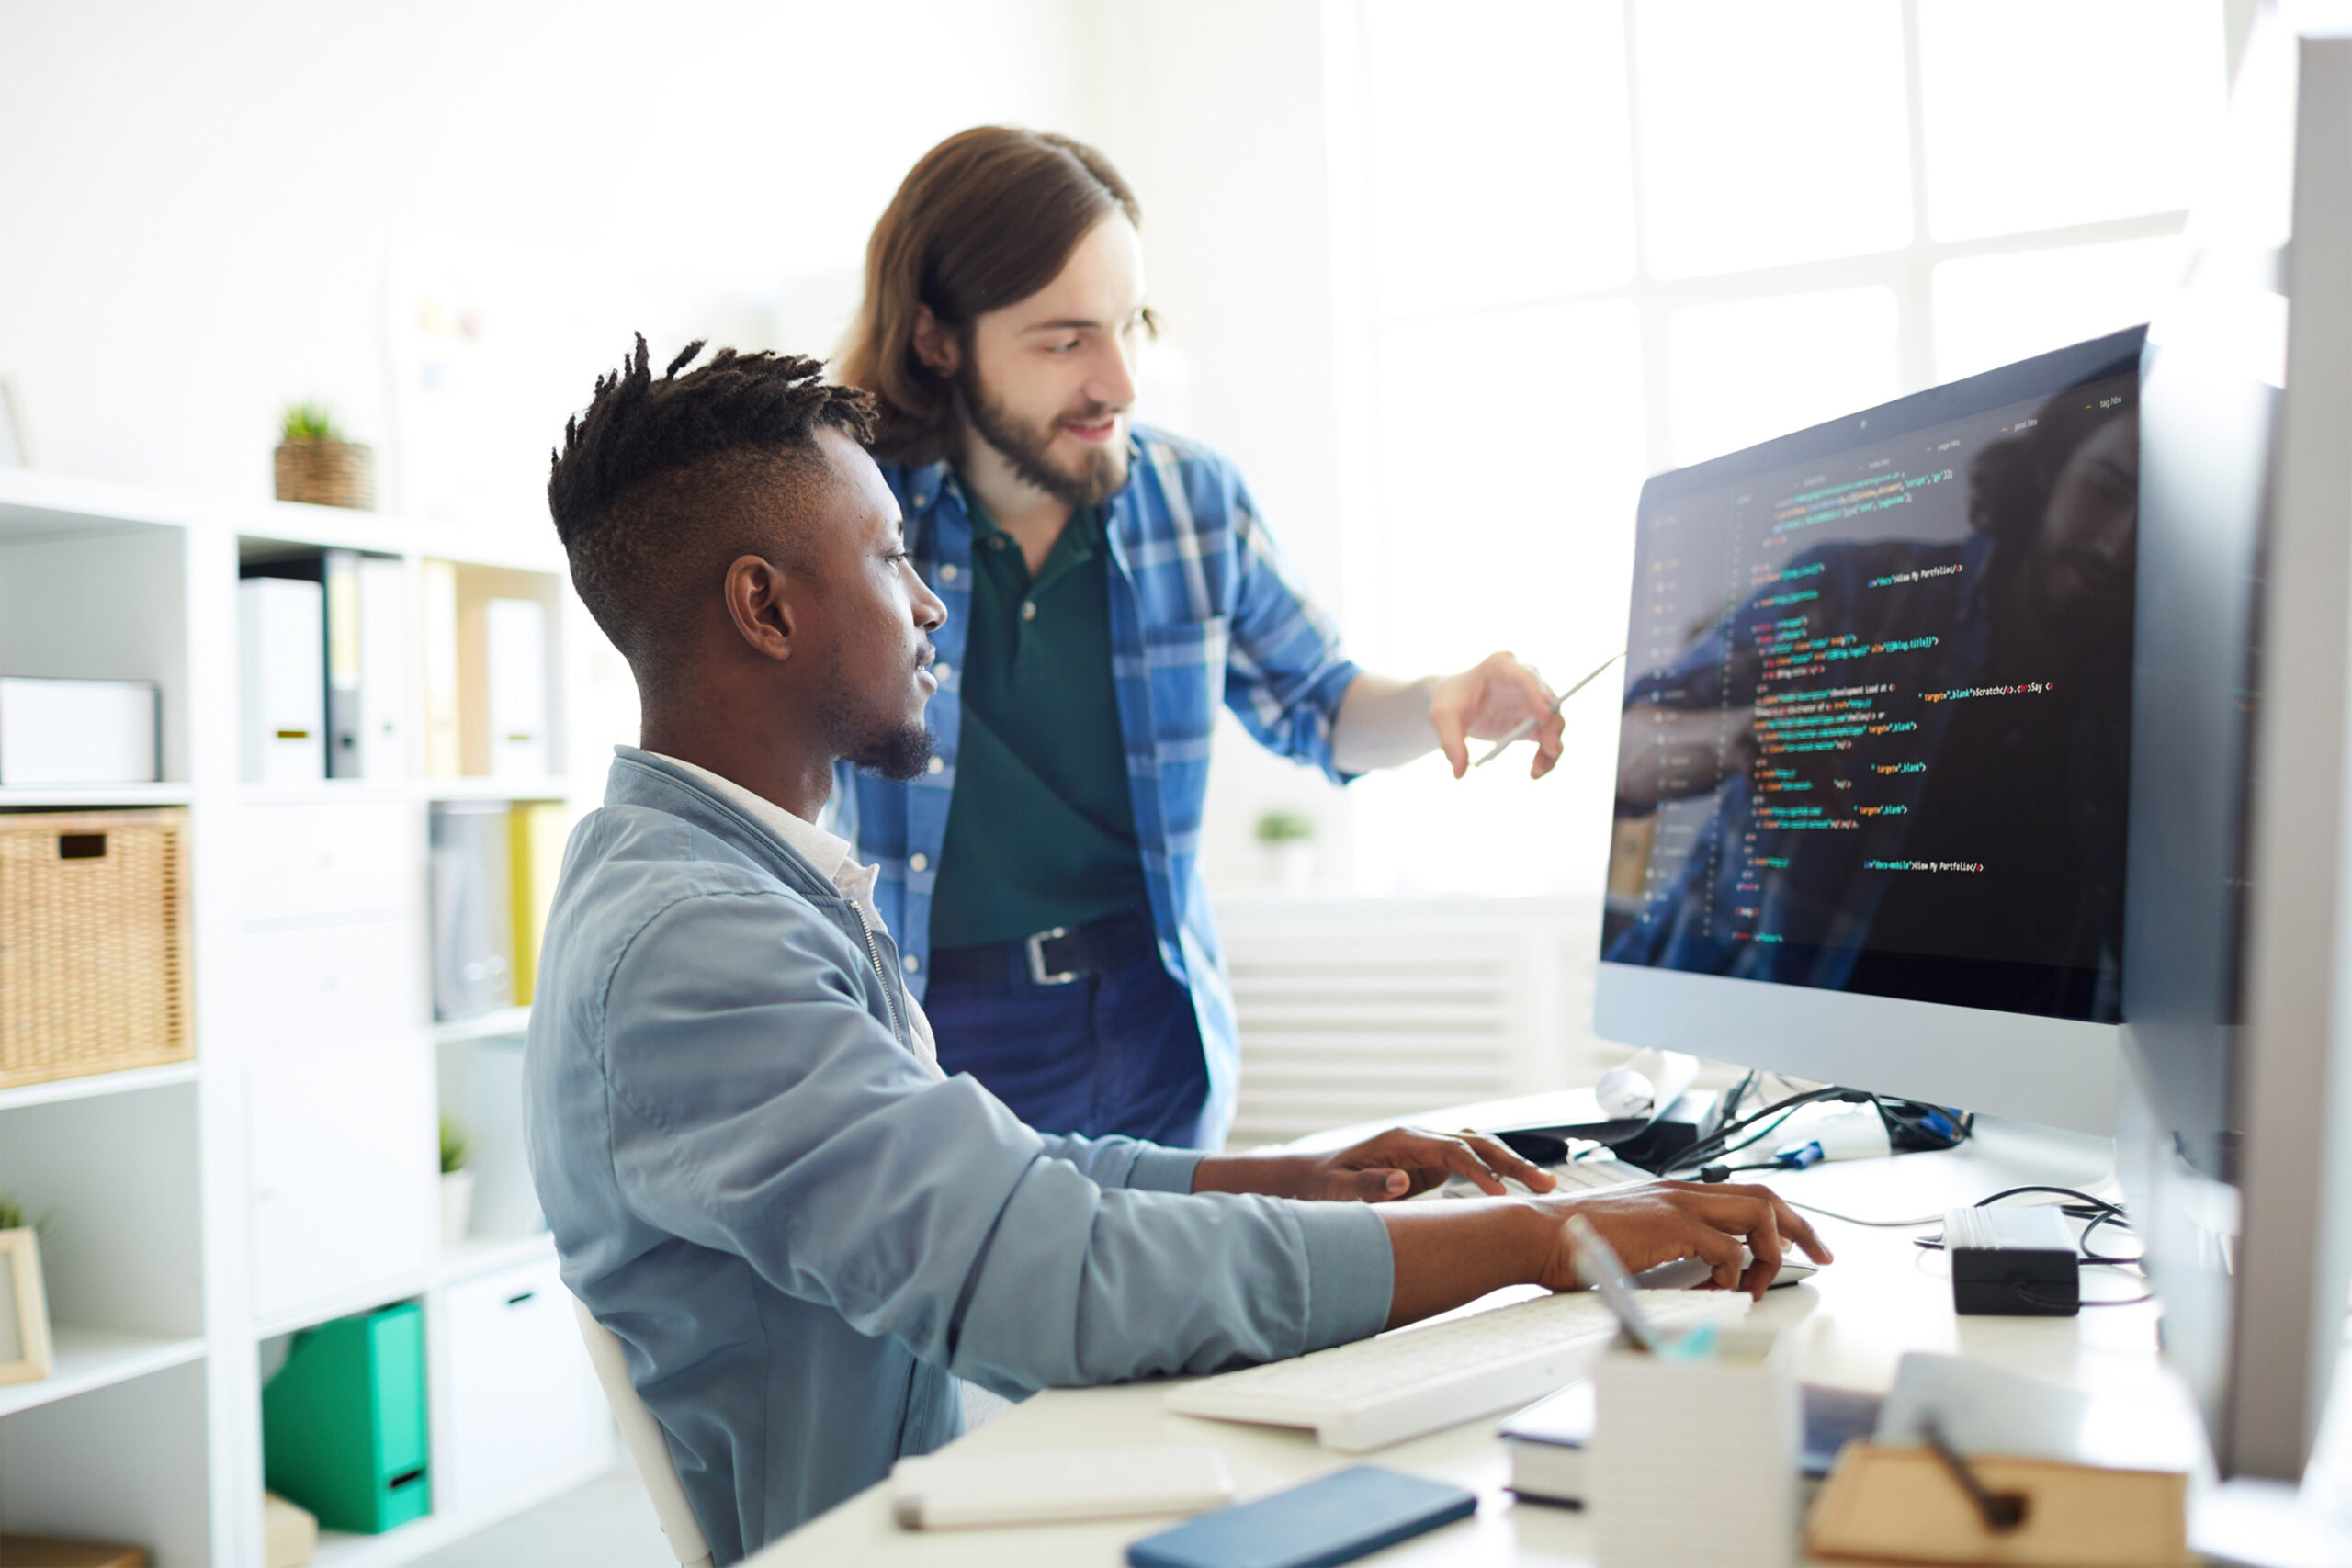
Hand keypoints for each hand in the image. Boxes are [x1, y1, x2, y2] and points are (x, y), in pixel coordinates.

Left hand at [1291, 1127, 1558, 1202]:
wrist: (1312, 1177)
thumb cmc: (1323, 1184)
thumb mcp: (1338, 1189)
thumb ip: (1369, 1185)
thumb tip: (1403, 1181)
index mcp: (1403, 1141)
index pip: (1453, 1151)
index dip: (1479, 1171)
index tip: (1500, 1195)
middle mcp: (1421, 1138)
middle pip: (1476, 1143)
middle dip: (1513, 1163)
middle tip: (1546, 1186)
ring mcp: (1428, 1148)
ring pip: (1480, 1149)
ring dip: (1512, 1165)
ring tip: (1546, 1186)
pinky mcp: (1431, 1163)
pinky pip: (1472, 1163)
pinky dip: (1497, 1172)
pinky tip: (1519, 1189)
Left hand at [1429, 652, 1562, 779]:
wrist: (1454, 705)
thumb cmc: (1449, 702)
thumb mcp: (1442, 718)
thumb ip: (1450, 741)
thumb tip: (1459, 772)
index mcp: (1500, 666)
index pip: (1524, 677)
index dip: (1537, 695)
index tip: (1544, 717)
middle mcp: (1522, 679)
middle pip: (1547, 700)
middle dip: (1552, 725)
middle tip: (1552, 750)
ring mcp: (1531, 700)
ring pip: (1553, 721)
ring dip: (1551, 745)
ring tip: (1537, 770)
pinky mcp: (1533, 719)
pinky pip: (1547, 737)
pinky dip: (1545, 755)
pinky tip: (1535, 772)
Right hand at [1535, 1181, 1833, 1300]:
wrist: (1537, 1234)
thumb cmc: (1572, 1244)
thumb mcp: (1631, 1242)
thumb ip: (1666, 1249)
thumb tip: (1698, 1276)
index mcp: (1673, 1193)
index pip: (1744, 1194)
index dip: (1781, 1218)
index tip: (1801, 1243)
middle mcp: (1681, 1191)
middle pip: (1766, 1195)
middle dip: (1803, 1227)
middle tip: (1824, 1255)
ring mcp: (1677, 1204)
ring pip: (1759, 1214)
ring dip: (1773, 1251)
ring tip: (1763, 1284)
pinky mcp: (1670, 1225)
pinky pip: (1728, 1251)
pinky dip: (1735, 1276)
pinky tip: (1721, 1294)